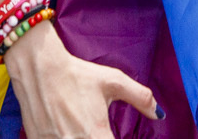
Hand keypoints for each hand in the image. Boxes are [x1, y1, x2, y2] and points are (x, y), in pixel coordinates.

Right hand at [5, 22, 160, 138]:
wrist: (38, 67)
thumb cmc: (78, 74)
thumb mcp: (113, 81)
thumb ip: (141, 98)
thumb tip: (159, 115)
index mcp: (96, 135)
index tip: (113, 134)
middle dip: (98, 138)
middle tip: (97, 129)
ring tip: (81, 127)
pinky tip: (66, 130)